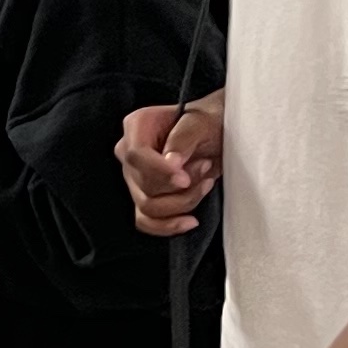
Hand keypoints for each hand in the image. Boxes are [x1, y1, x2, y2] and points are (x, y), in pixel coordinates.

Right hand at [120, 92, 223, 237]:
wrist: (218, 134)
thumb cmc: (209, 122)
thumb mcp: (202, 121)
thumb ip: (183, 138)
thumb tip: (171, 162)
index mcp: (137, 126)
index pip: (135, 155)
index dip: (159, 172)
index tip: (184, 178)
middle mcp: (128, 152)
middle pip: (143, 185)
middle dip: (180, 186)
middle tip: (206, 167)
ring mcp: (134, 178)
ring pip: (148, 207)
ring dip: (183, 202)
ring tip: (205, 182)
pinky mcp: (144, 198)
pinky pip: (147, 222)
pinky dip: (168, 226)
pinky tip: (190, 221)